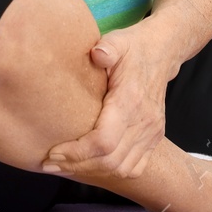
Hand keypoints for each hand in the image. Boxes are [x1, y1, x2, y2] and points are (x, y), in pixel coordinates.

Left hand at [42, 23, 181, 180]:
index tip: (53, 152)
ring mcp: (151, 132)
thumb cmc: (133, 47)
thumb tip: (97, 54)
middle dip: (76, 165)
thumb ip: (108, 47)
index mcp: (130, 101)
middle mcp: (144, 122)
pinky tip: (90, 165)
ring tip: (64, 166)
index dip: (77, 152)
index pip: (103, 141)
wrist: (162, 52)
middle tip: (49, 163)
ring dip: (91, 171)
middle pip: (110, 160)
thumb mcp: (119, 40)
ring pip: (122, 168)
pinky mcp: (154, 137)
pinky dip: (111, 171)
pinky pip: (134, 167)